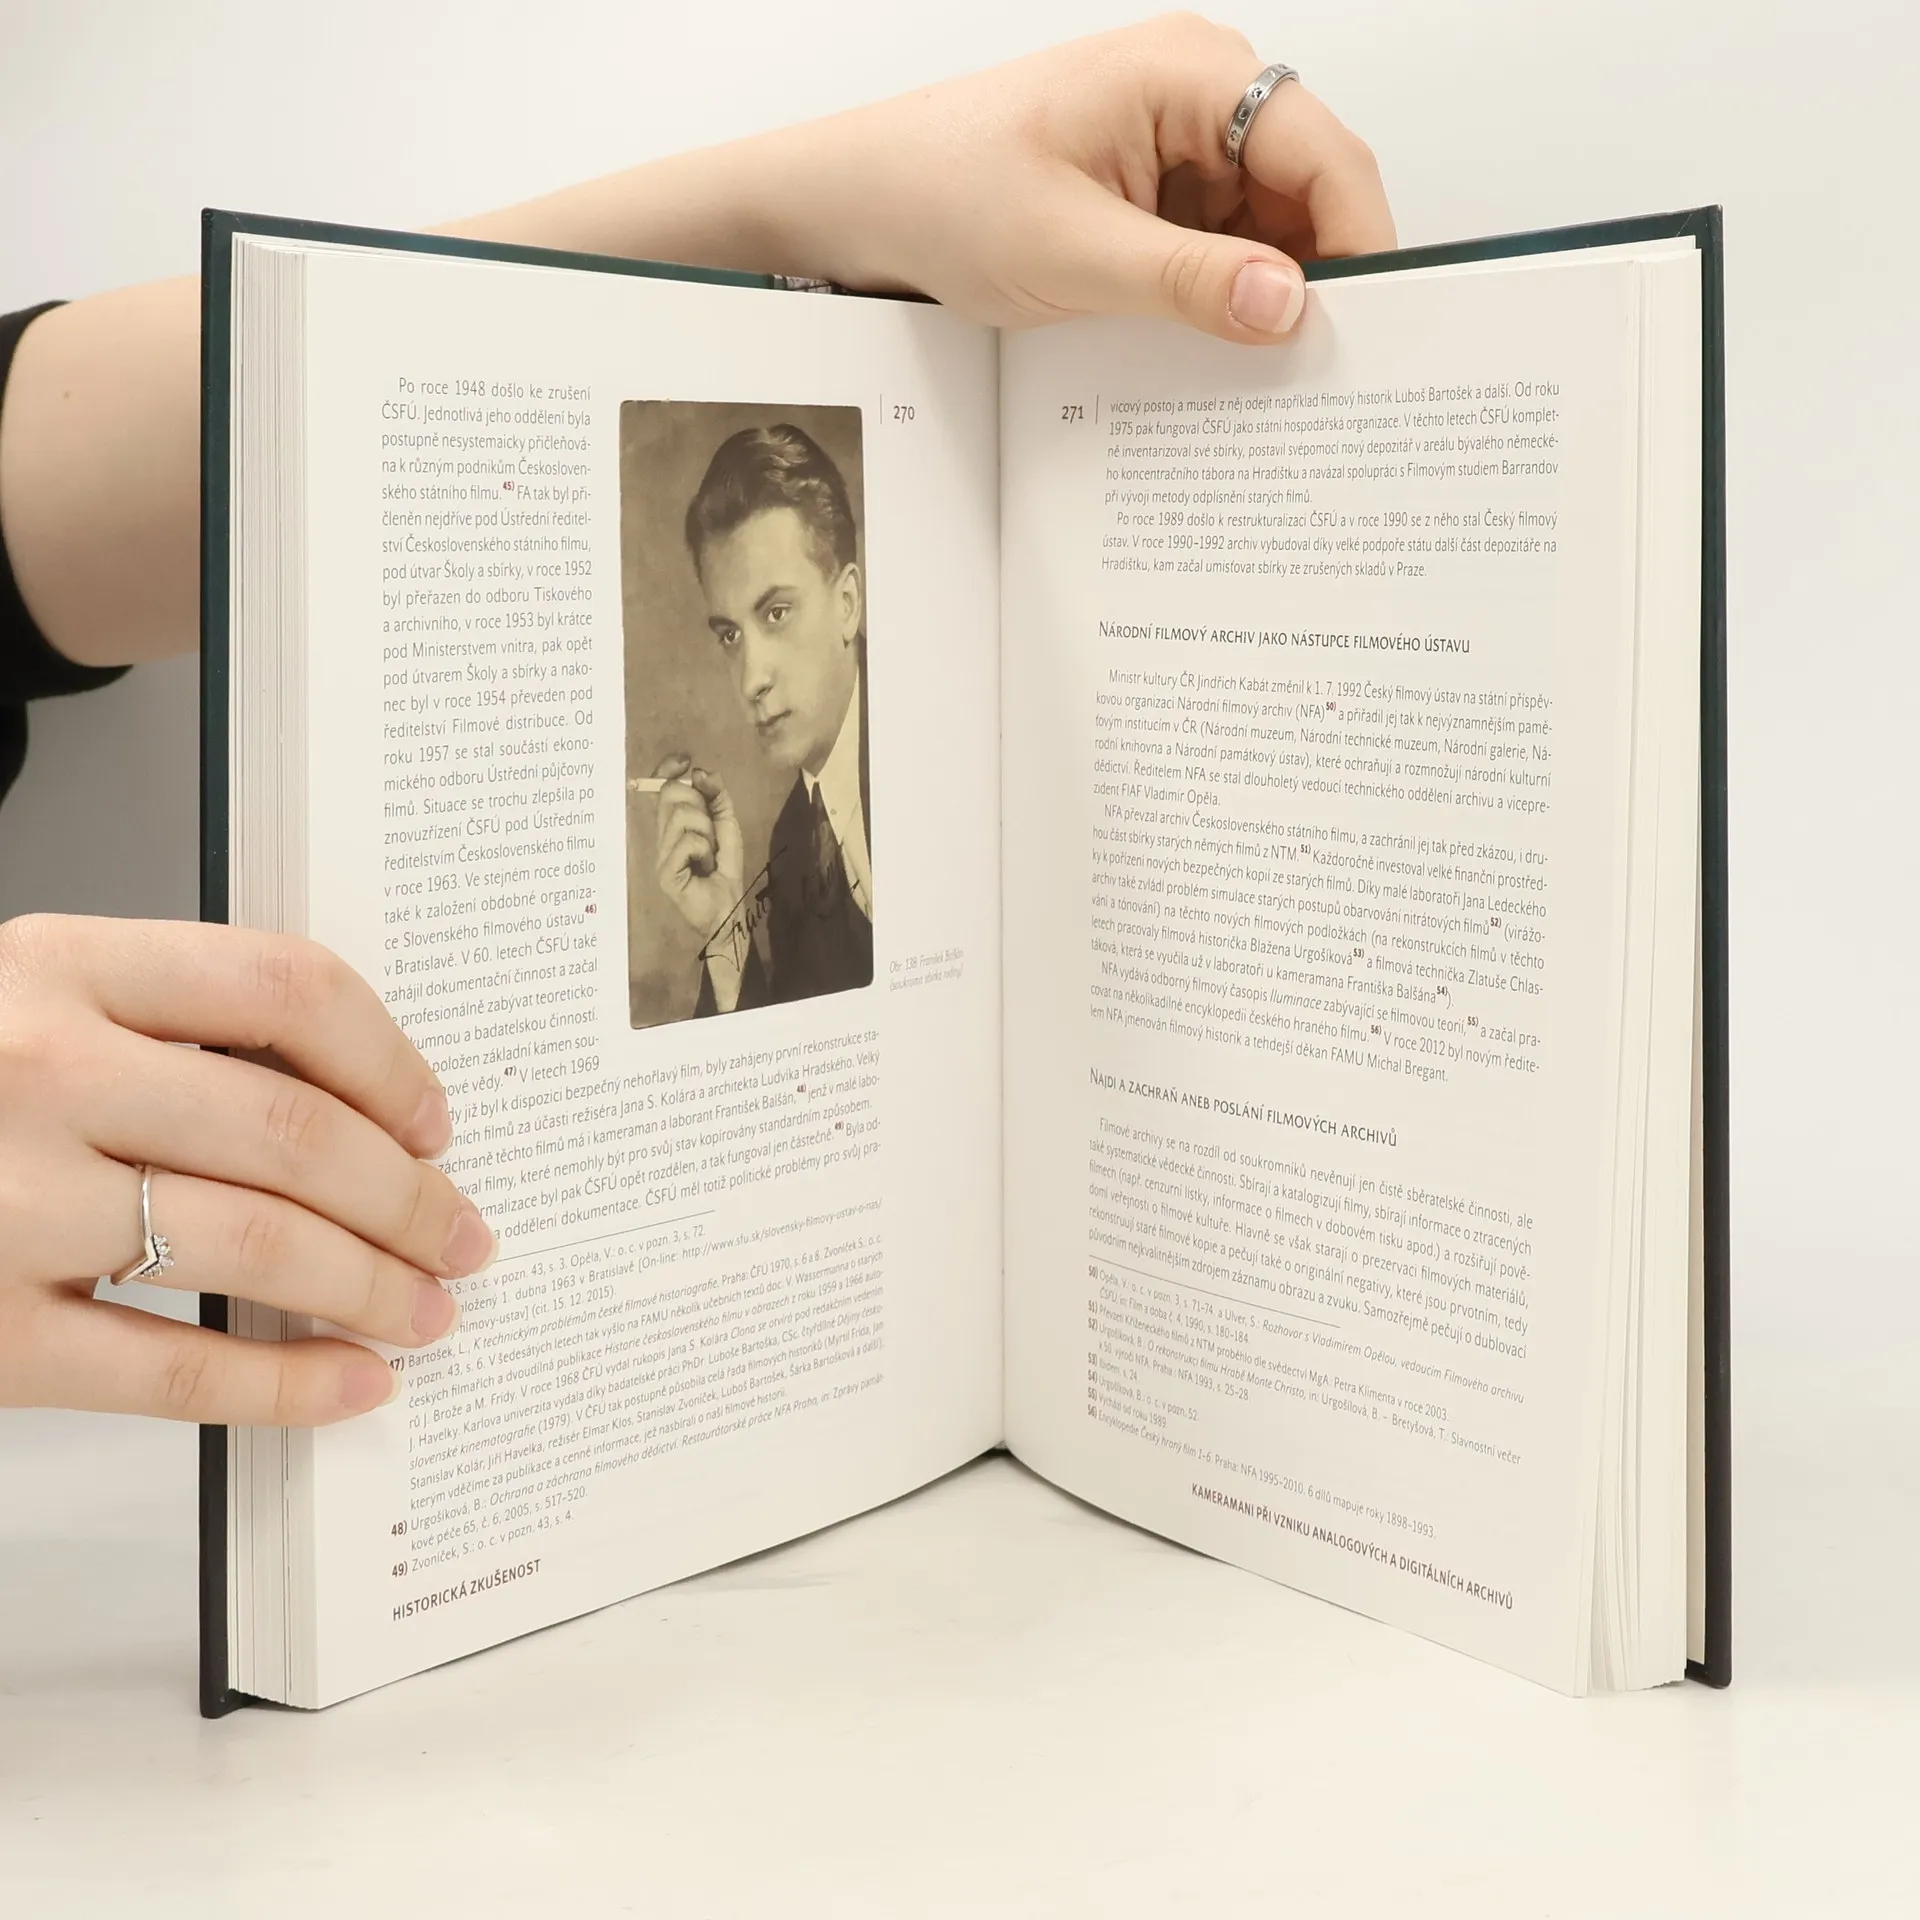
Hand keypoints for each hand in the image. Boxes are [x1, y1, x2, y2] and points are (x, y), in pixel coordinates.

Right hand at [0, 915, 494, 1425]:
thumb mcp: (31, 998)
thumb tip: (357, 1110)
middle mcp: (38, 1070)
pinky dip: (284, 1385)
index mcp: (61, 966)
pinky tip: (350, 1386)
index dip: (391, 1061)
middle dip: (410, 1199)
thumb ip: (167, 1027)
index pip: (287, 988)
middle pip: (294, 1133)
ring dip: (372, 1287)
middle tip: (462, 1236)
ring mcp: (4, 1203)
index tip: (435, 1122)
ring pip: (255, 1246)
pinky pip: (171, 1372)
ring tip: (428, 1310)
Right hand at [650, 753, 746, 948]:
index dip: (669, 769)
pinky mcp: (664, 871)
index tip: (684, 761)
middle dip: (700, 805)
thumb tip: (699, 771)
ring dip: (706, 832)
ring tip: (708, 854)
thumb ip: (717, 797)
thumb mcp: (726, 825)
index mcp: (673, 822)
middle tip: (710, 832)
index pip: (661, 786)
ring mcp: (660, 853)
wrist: (727, 907)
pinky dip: (704, 850)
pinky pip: (687, 842)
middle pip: (672, 794)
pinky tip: (703, 866)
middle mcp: (662, 834)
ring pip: (682, 816)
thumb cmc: (724, 868)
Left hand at [767, 14, 1394, 341]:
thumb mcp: (1069, 252)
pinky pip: (1221, 242)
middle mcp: (1197, 93)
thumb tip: (1287, 305)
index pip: (1324, 151)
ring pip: (1269, 224)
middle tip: (1319, 368)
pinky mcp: (1155, 187)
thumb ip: (1186, 281)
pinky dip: (1223, 293)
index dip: (1361, 241)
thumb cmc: (939, 189)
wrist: (863, 200)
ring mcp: (1178, 140)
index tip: (1373, 327)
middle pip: (1309, 189)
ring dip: (1263, 292)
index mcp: (1186, 72)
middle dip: (1314, 275)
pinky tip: (1209, 342)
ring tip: (1252, 365)